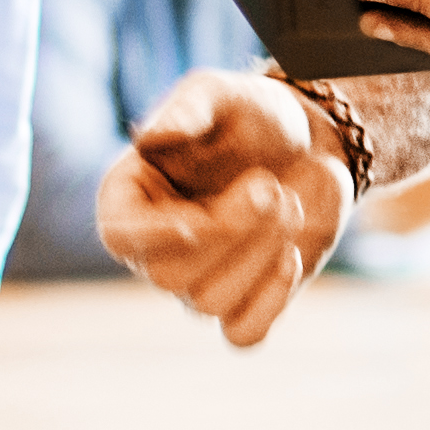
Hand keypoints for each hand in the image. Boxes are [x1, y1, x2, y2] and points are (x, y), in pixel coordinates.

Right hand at [100, 69, 350, 345]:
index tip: (194, 222)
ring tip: (289, 202)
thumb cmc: (251, 115)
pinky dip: (269, 303)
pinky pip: (243, 334)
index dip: (150, 239)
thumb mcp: (220, 95)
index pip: (119, 236)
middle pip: (169, 276)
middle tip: (270, 186)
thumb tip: (150, 135)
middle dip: (228, 233)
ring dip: (259, 256)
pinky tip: (292, 257)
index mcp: (131, 197)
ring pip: (209, 303)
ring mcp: (198, 281)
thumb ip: (187, 109)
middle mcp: (157, 247)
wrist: (309, 143)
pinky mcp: (244, 302)